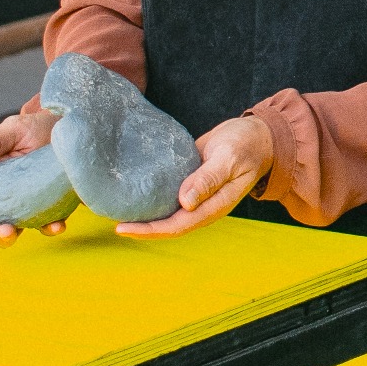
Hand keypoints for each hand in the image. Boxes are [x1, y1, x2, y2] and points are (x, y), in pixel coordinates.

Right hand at [0, 108, 61, 242]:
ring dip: (7, 237)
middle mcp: (1, 199)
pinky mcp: (50, 211)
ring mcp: (25, 208)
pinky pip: (47, 225)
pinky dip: (50, 228)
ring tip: (9, 231)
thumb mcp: (12, 130)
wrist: (69, 130)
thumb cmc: (35, 129)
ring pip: (10, 232)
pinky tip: (56, 224)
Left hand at [115, 113, 275, 237]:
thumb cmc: (246, 145)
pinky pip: (168, 196)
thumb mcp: (229, 157)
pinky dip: (151, 197)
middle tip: (110, 222)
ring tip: (115, 209)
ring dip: (144, 214)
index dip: (149, 230)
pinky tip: (132, 191)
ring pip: (166, 213)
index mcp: (214, 206)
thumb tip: (185, 202)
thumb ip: (209, 178)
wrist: (256, 136)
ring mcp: (196, 196)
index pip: (177, 226)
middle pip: (167, 225)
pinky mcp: (190, 183)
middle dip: (140, 227)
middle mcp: (202, 206)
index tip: (122, 228)